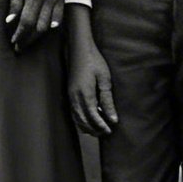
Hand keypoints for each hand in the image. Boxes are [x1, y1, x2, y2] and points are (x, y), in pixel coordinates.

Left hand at [6, 0, 63, 49]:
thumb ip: (15, 4)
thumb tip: (10, 22)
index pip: (27, 22)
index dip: (20, 34)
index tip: (14, 42)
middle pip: (39, 28)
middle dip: (29, 38)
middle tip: (20, 45)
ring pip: (49, 25)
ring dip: (39, 35)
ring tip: (29, 40)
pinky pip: (59, 17)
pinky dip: (52, 26)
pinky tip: (44, 30)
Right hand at [65, 23, 117, 137]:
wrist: (78, 48)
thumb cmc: (94, 61)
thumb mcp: (105, 80)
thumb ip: (107, 100)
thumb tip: (112, 118)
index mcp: (84, 94)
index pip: (92, 116)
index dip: (100, 126)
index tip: (109, 130)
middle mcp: (75, 97)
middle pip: (83, 120)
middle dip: (94, 129)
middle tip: (106, 133)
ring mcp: (70, 95)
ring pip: (76, 117)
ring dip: (86, 126)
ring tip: (97, 130)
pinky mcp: (69, 93)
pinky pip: (73, 112)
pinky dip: (80, 119)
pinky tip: (88, 120)